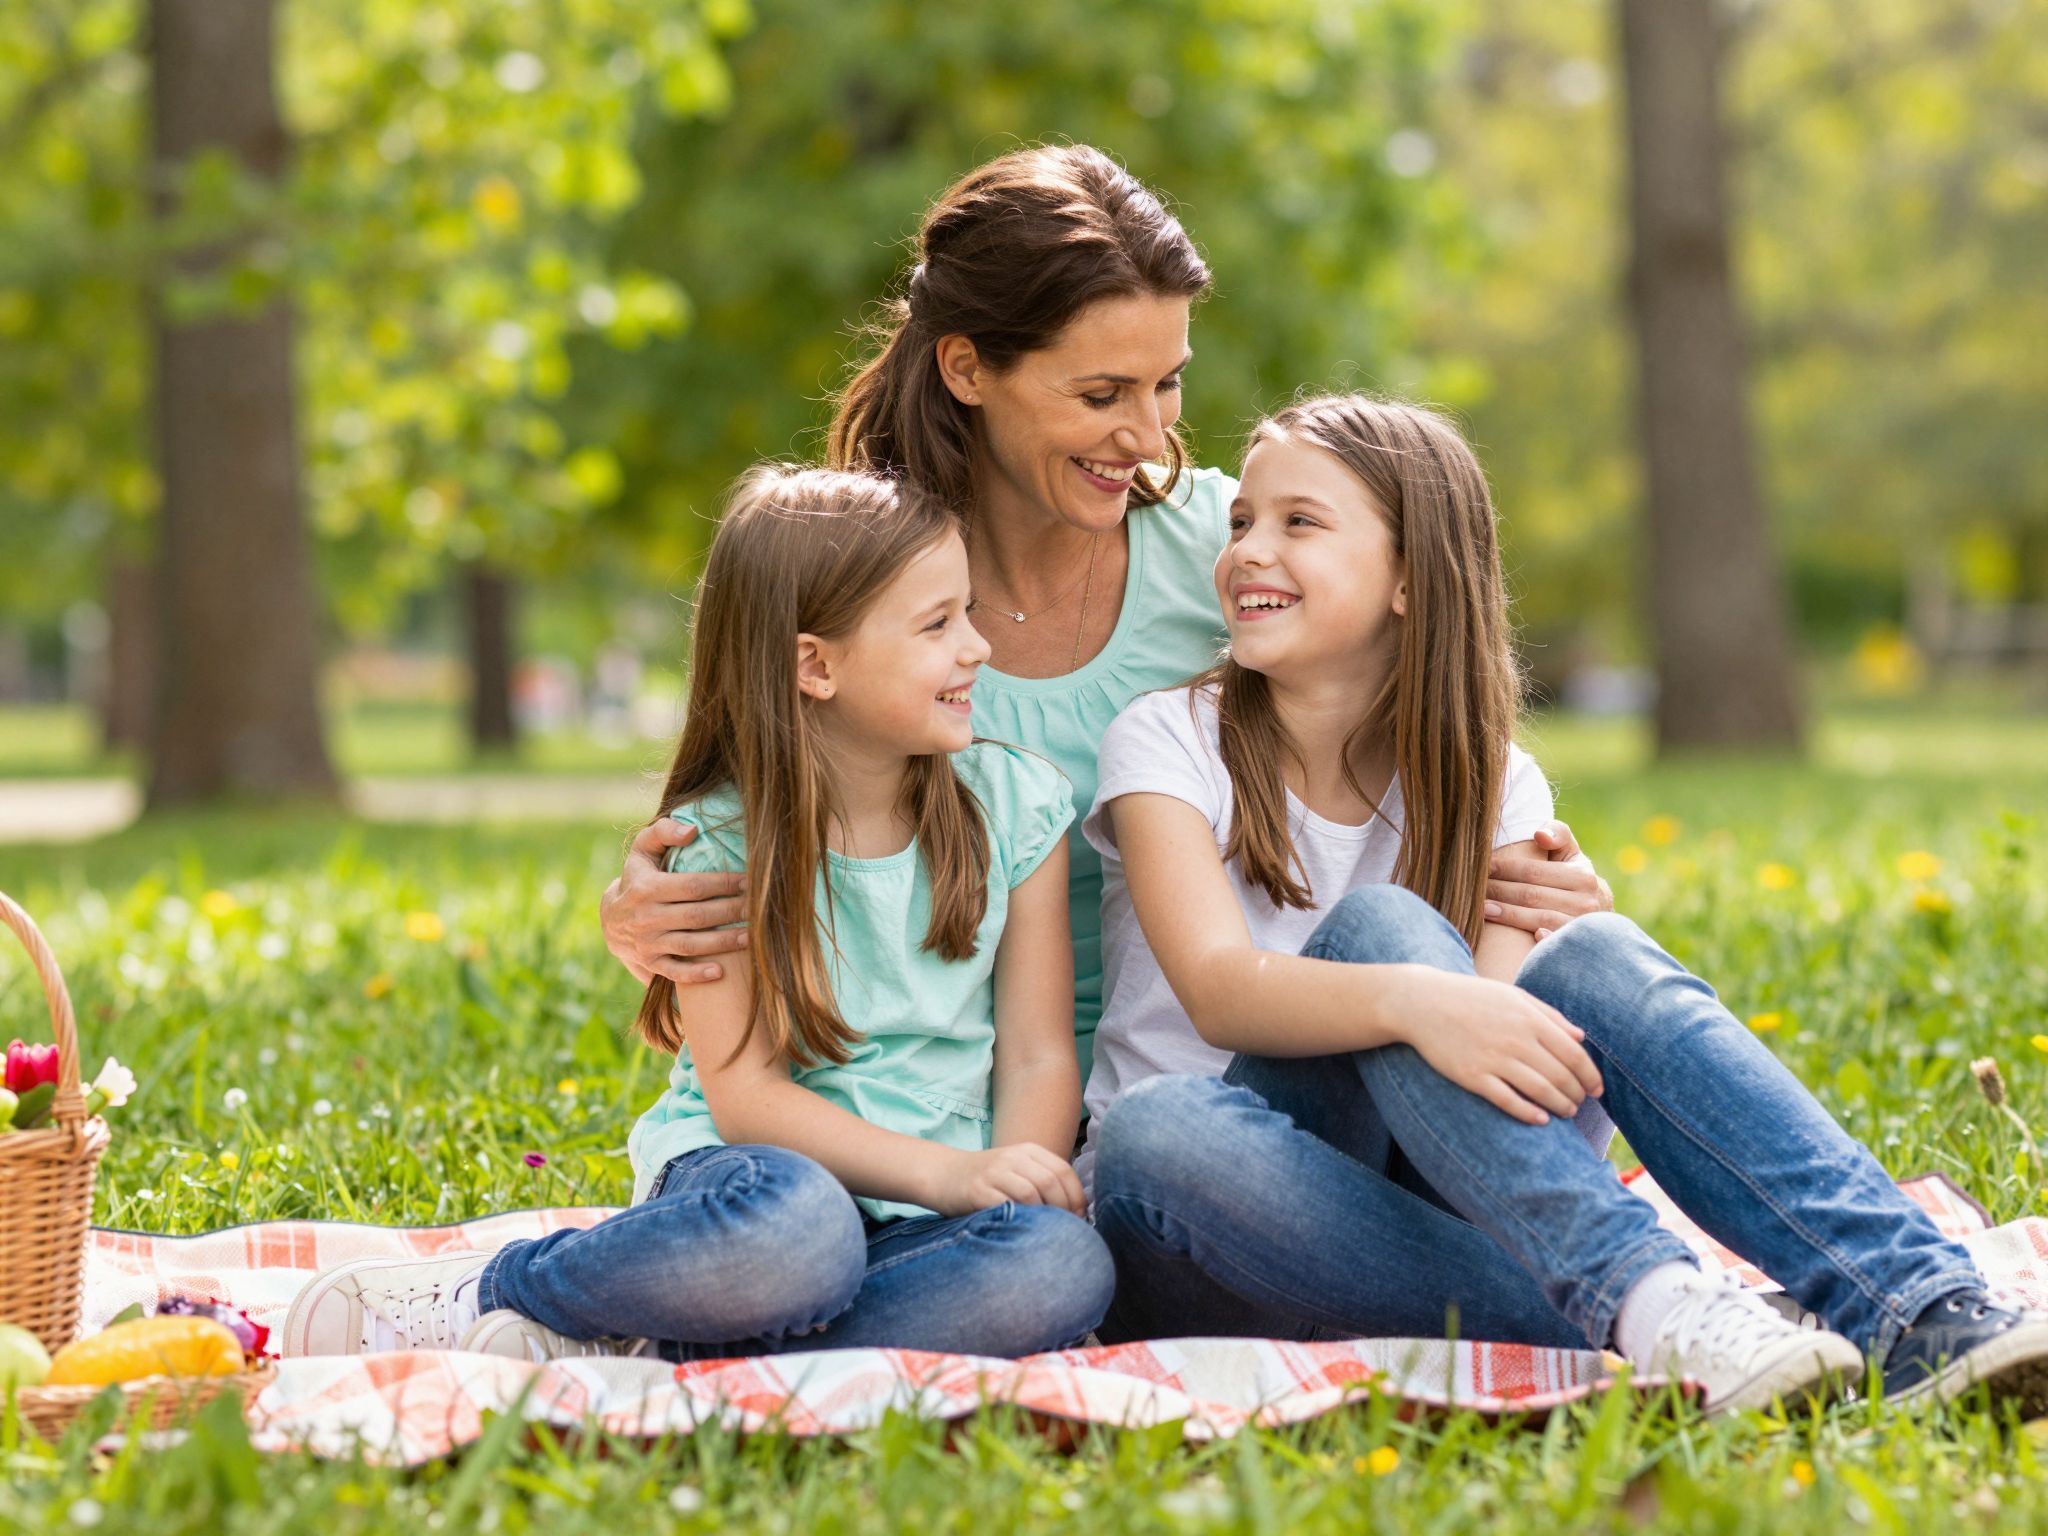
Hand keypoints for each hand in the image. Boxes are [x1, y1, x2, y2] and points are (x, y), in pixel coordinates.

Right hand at [600, 819, 748, 986]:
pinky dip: (696, 975)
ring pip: (690, 945)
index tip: (749, 881)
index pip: (693, 886)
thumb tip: (693, 830)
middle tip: (758, 909)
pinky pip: (674, 972)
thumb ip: (663, 832)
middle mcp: (646, 917)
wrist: (609, 919)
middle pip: (697, 916)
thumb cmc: (638, 878)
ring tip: (751, 938)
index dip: (723, 883)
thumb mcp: (642, 851)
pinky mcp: (649, 963)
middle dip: (731, 912)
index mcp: (647, 888)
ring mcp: (647, 943)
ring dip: (722, 943)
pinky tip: (720, 972)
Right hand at [927, 1142, 1087, 1216]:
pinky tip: (1024, 1231)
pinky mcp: (977, 1191)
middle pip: (1050, 1182)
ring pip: (1031, 1194)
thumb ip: (1044, 1181)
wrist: (944, 1175)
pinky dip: (1020, 1220)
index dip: (1077, 1197)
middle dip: (1064, 1210)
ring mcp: (994, 1173)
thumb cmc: (988, 1179)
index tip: (1080, 1218)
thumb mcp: (1018, 1170)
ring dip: (1045, 1217)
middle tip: (1067, 1231)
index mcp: (1029, 1151)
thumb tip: (1079, 1210)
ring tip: (1048, 1234)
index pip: (1064, 1171)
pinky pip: (1006, 1206)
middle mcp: (1013, 1157)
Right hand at [1387, 967, 1603, 1125]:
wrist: (1422, 1003)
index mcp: (1528, 1018)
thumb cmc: (1471, 998)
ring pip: (1540, 1091)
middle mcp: (1515, 1039)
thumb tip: (1581, 1037)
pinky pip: (1508, 1101)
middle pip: (1561, 1076)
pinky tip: (1540, 1119)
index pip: (1574, 1054)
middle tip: (1581, 1103)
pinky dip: (1529, 1113)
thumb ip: (1549, 1015)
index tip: (1598, 1089)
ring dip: (1559, 1106)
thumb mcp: (1513, 996)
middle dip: (1577, 1094)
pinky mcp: (1472, 1076)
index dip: (1590, 1075)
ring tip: (1566, 1112)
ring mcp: (1493, 1059)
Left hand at [1486, 820, 1613, 939]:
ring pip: (1538, 918)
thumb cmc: (1573, 876)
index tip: (1483, 867)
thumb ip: (1557, 834)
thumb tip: (1538, 835)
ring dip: (1508, 914)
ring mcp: (1581, 926)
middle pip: (1531, 895)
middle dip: (1500, 891)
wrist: (1598, 913)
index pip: (1534, 871)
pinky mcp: (1576, 945)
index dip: (1505, 869)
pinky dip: (1539, 940)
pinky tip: (1516, 939)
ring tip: (1482, 908)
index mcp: (1582, 876)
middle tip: (1475, 889)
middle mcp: (1586, 901)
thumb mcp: (1570, 852)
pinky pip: (1554, 942)